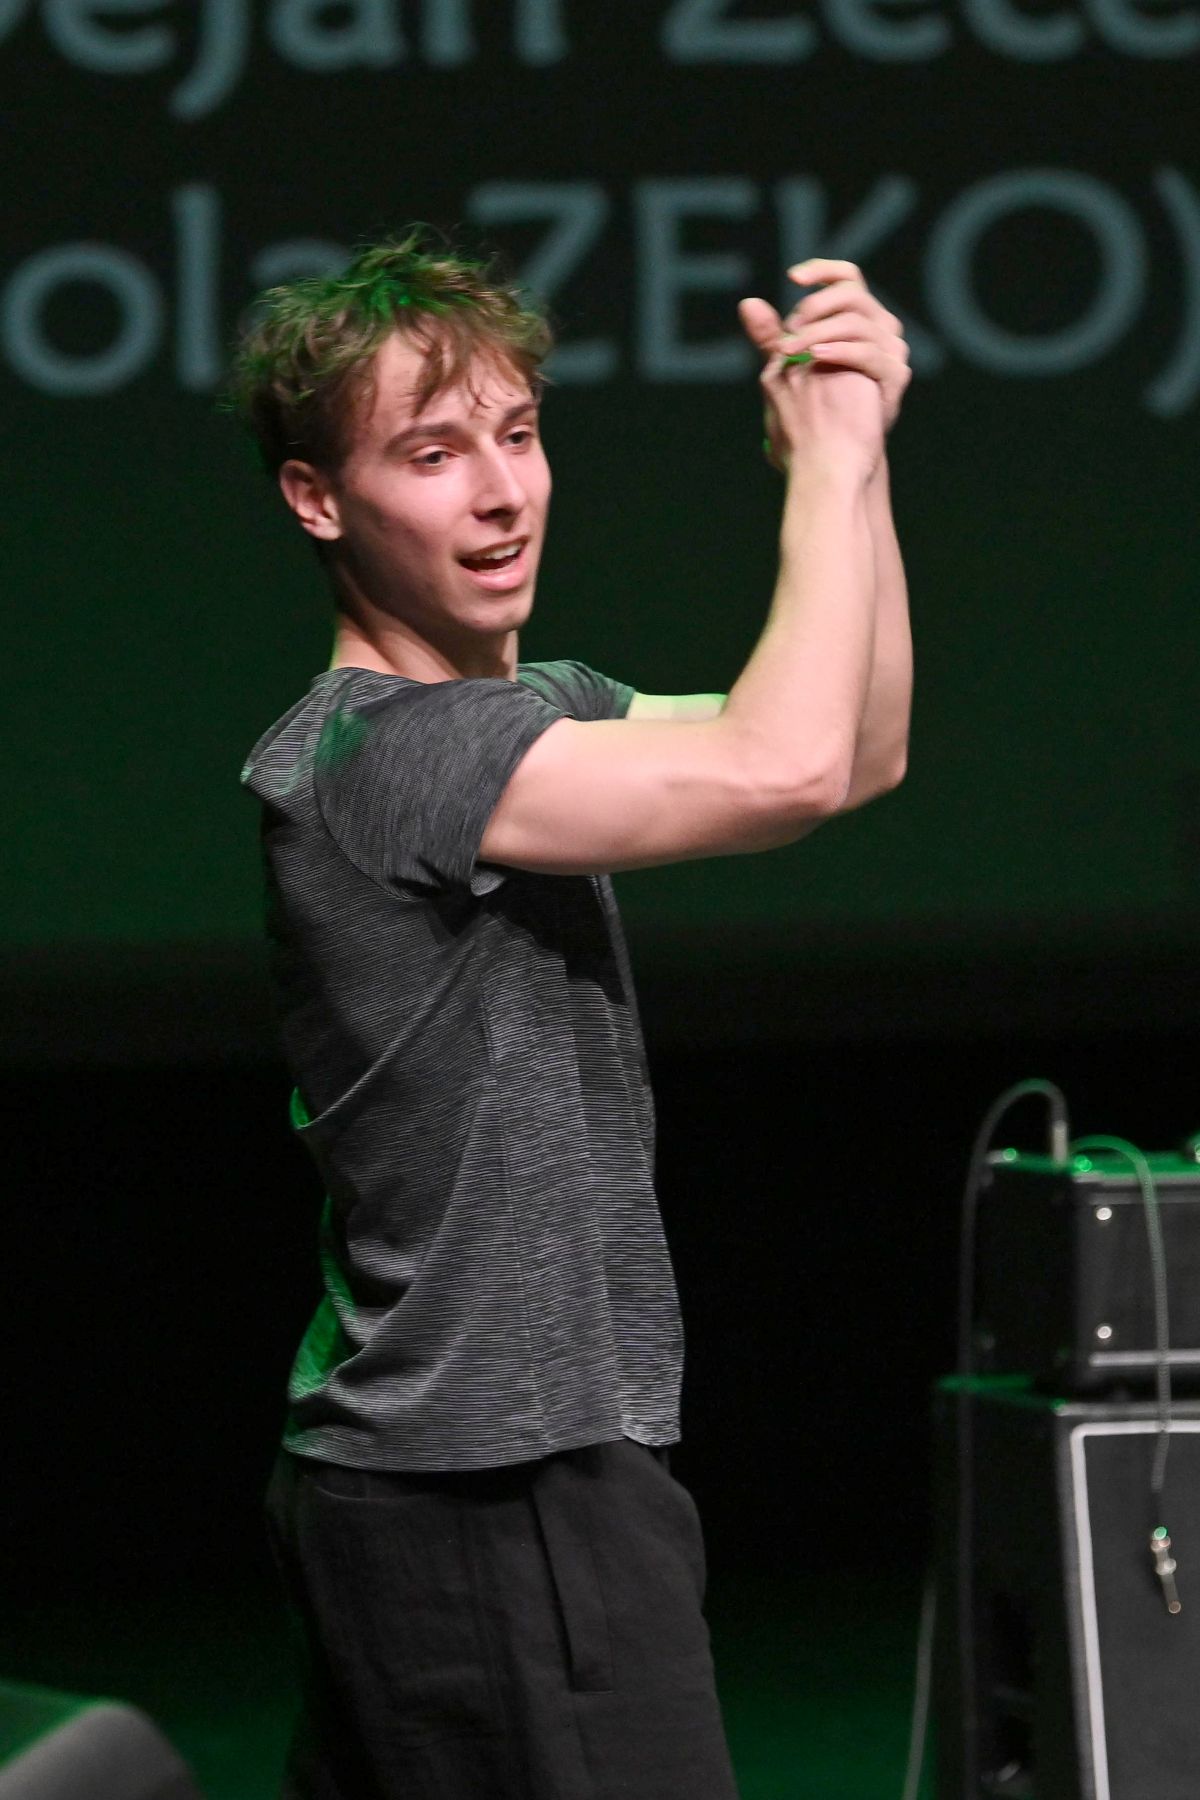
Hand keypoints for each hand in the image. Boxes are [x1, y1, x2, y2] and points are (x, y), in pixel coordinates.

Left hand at [739, 258, 911, 472]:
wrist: (834, 460)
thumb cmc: (813, 415)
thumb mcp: (790, 369)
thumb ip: (773, 338)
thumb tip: (748, 303)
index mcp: (855, 322)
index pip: (847, 279)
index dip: (822, 271)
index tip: (793, 278)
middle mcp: (878, 331)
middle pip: (854, 294)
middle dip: (816, 306)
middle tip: (790, 328)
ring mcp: (889, 353)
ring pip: (859, 321)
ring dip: (820, 331)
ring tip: (792, 349)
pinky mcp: (894, 377)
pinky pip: (868, 354)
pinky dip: (840, 351)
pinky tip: (816, 358)